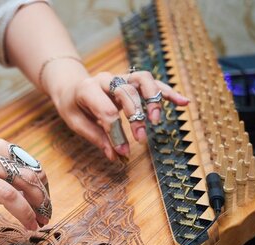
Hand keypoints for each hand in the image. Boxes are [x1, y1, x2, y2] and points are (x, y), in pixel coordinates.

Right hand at [0, 139, 50, 233]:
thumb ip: (8, 167)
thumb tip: (37, 184)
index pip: (32, 168)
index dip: (44, 189)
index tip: (47, 205)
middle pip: (24, 181)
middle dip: (40, 203)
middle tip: (44, 220)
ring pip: (6, 193)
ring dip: (23, 213)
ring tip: (30, 227)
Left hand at [50, 69, 188, 159]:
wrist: (71, 88)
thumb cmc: (74, 107)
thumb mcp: (76, 123)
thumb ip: (96, 138)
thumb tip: (116, 156)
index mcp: (87, 90)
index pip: (106, 111)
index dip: (116, 133)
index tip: (122, 152)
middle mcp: (106, 80)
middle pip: (126, 93)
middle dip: (135, 116)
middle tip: (140, 139)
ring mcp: (121, 78)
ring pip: (142, 80)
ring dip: (153, 98)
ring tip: (156, 119)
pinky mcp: (132, 81)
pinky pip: (153, 83)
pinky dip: (168, 92)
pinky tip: (183, 102)